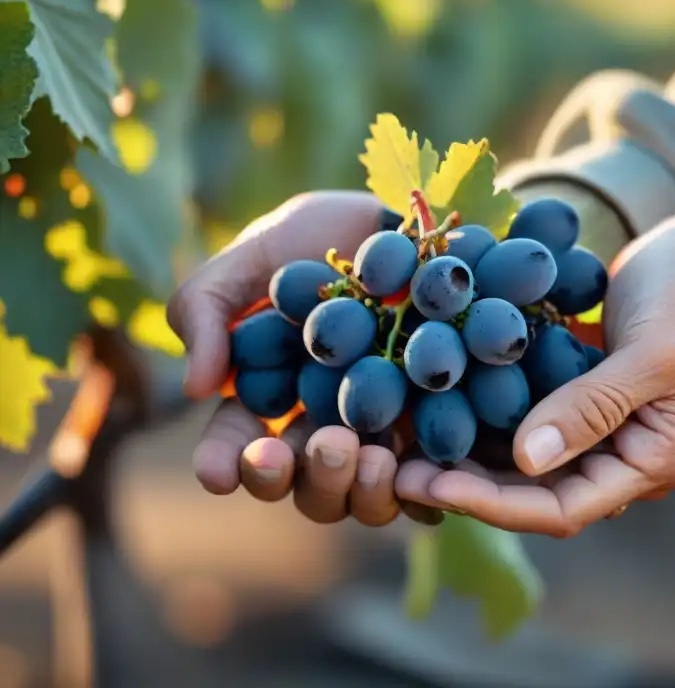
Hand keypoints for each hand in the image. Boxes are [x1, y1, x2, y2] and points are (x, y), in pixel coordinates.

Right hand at [167, 191, 404, 525]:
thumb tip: (198, 389)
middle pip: (304, 488)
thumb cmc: (306, 240)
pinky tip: (413, 464)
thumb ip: (205, 311)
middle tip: (317, 443)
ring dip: (358, 487)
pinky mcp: (432, 423)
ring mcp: (379, 430)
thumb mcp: (244, 262)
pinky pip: (424, 476)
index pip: (237, 449)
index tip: (217, 474)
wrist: (395, 223)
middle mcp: (321, 427)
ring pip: (362, 495)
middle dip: (300, 480)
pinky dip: (417, 482)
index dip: (224, 465)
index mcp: (267, 402)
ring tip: (369, 455)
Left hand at [396, 208, 674, 536]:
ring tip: (403, 442)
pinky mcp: (580, 387)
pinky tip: (437, 400)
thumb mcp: (653, 353)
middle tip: (398, 469)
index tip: (434, 482)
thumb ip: (594, 407)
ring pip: (522, 458)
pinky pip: (525, 413)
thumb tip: (527, 460)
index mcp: (650, 461)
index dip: (494, 504)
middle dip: (465, 484)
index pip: (562, 508)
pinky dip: (484, 412)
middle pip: (532, 493)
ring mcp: (600, 422)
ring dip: (466, 452)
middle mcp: (622, 455)